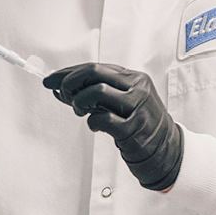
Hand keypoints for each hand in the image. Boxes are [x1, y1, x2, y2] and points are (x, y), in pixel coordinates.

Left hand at [44, 63, 183, 191]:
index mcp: (133, 77)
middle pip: (94, 72)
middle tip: (64, 95)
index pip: (95, 66)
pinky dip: (92, 122)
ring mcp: (136, 106)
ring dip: (80, 101)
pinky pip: (103, 119)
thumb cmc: (139, 123)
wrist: (165, 147)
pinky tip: (95, 126)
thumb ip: (97, 93)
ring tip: (81, 111)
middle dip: (70, 82)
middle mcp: (137, 87)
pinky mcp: (133, 127)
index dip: (68, 73)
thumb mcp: (122, 100)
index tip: (50, 80)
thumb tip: (61, 88)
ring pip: (97, 90)